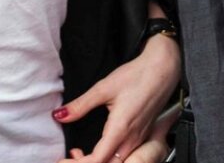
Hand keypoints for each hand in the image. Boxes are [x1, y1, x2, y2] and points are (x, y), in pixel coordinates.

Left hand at [54, 33, 181, 162]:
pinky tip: (101, 147)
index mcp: (120, 129)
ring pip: (118, 162)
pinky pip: (126, 155)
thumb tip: (60, 115)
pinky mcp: (143, 135)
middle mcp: (132, 139)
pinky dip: (110, 157)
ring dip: (99, 161)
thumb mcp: (103, 88)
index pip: (98, 160)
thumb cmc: (137, 76)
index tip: (64, 159)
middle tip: (71, 154)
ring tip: (80, 153)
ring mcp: (140, 139)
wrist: (163, 70)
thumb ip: (80, 105)